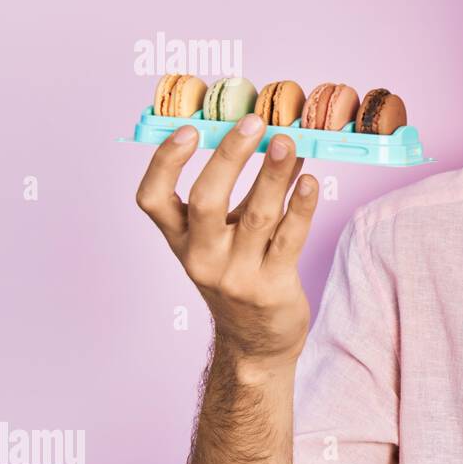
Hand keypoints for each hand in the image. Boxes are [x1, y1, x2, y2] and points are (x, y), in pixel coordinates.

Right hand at [135, 115, 319, 367]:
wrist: (256, 340)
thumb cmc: (242, 273)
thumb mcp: (230, 234)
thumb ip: (251, 190)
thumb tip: (279, 138)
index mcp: (180, 240)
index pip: (152, 199)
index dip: (165, 162)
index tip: (188, 129)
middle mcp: (201, 257)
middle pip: (206, 200)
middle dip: (230, 157)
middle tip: (253, 122)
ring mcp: (236, 275)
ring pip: (257, 216)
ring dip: (274, 174)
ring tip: (288, 142)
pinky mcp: (271, 287)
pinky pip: (290, 239)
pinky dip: (302, 208)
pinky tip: (310, 182)